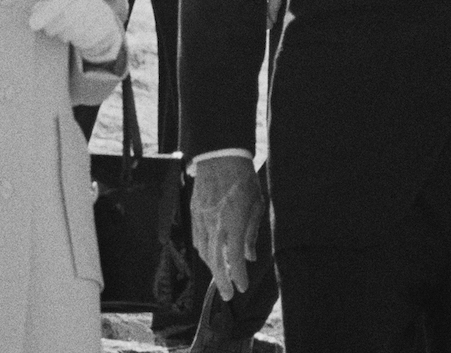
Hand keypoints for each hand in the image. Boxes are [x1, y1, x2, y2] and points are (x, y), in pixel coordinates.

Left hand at [29, 0, 122, 63]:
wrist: (99, 16)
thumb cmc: (71, 9)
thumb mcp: (58, 4)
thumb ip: (43, 9)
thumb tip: (34, 17)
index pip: (59, 1)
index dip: (45, 13)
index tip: (32, 25)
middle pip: (68, 16)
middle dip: (55, 27)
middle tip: (50, 32)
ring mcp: (102, 11)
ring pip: (79, 30)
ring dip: (67, 36)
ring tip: (64, 35)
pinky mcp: (108, 26)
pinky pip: (90, 38)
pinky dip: (80, 42)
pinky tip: (76, 39)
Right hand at [191, 156, 263, 300]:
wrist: (220, 155)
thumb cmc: (243, 178)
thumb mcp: (256, 204)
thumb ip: (251, 233)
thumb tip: (249, 257)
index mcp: (233, 222)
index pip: (233, 259)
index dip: (238, 277)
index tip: (242, 287)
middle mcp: (214, 223)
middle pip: (215, 260)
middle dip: (222, 281)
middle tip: (228, 295)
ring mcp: (201, 218)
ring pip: (203, 251)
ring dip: (212, 267)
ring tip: (221, 276)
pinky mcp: (194, 211)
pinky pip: (196, 237)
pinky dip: (203, 251)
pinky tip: (209, 255)